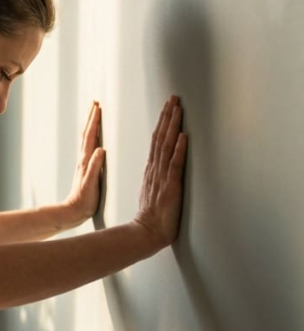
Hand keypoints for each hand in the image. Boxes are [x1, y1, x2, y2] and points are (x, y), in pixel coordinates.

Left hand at [62, 101, 105, 223]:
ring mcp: (84, 163)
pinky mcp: (86, 168)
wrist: (73, 211)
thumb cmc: (83, 200)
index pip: (90, 136)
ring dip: (91, 125)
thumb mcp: (90, 183)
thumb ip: (95, 167)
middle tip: (95, 102)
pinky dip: (92, 137)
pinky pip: (89, 147)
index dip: (94, 121)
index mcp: (86, 160)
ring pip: (87, 139)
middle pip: (87, 133)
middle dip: (91, 117)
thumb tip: (101, 149)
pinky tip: (95, 137)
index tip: (98, 106)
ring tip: (95, 114)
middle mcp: (83, 159)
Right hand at [133, 96, 188, 249]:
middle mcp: (155, 169)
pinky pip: (175, 164)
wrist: (146, 231)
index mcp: (151, 169)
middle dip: (167, 117)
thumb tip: (163, 164)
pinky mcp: (171, 186)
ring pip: (167, 146)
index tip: (168, 107)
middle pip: (161, 137)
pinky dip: (179, 149)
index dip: (163, 122)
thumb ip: (157, 175)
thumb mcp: (152, 190)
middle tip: (173, 98)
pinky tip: (183, 136)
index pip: (157, 140)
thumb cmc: (151, 216)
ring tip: (177, 109)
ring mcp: (162, 176)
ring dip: (173, 126)